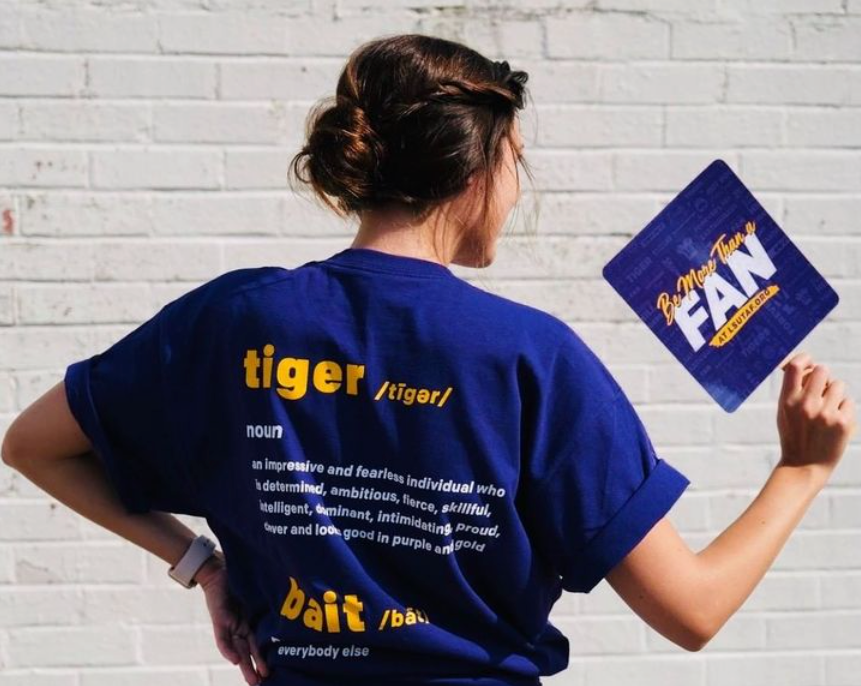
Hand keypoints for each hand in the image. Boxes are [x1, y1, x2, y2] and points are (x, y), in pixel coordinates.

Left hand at [196, 551, 269, 684]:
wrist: (219, 569)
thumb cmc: (242, 577)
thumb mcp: (260, 591)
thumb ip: (272, 601)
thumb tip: (297, 600)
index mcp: (252, 622)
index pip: (260, 644)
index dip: (265, 658)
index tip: (274, 672)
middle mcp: (242, 626)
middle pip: (249, 651)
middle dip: (256, 668)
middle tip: (262, 683)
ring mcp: (230, 625)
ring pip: (238, 650)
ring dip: (245, 665)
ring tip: (253, 680)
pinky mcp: (219, 620)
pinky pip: (223, 638)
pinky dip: (228, 649)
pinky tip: (234, 660)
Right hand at [776, 351, 857, 484]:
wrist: (804, 465)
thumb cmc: (794, 434)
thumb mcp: (784, 411)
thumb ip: (793, 389)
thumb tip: (806, 364)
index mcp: (788, 400)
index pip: (795, 366)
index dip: (804, 358)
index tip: (807, 362)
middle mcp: (806, 405)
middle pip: (822, 370)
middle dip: (823, 378)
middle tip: (820, 391)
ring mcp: (826, 414)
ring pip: (838, 385)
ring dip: (835, 394)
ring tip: (827, 410)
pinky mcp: (843, 422)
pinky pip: (848, 402)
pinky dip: (843, 409)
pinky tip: (834, 423)